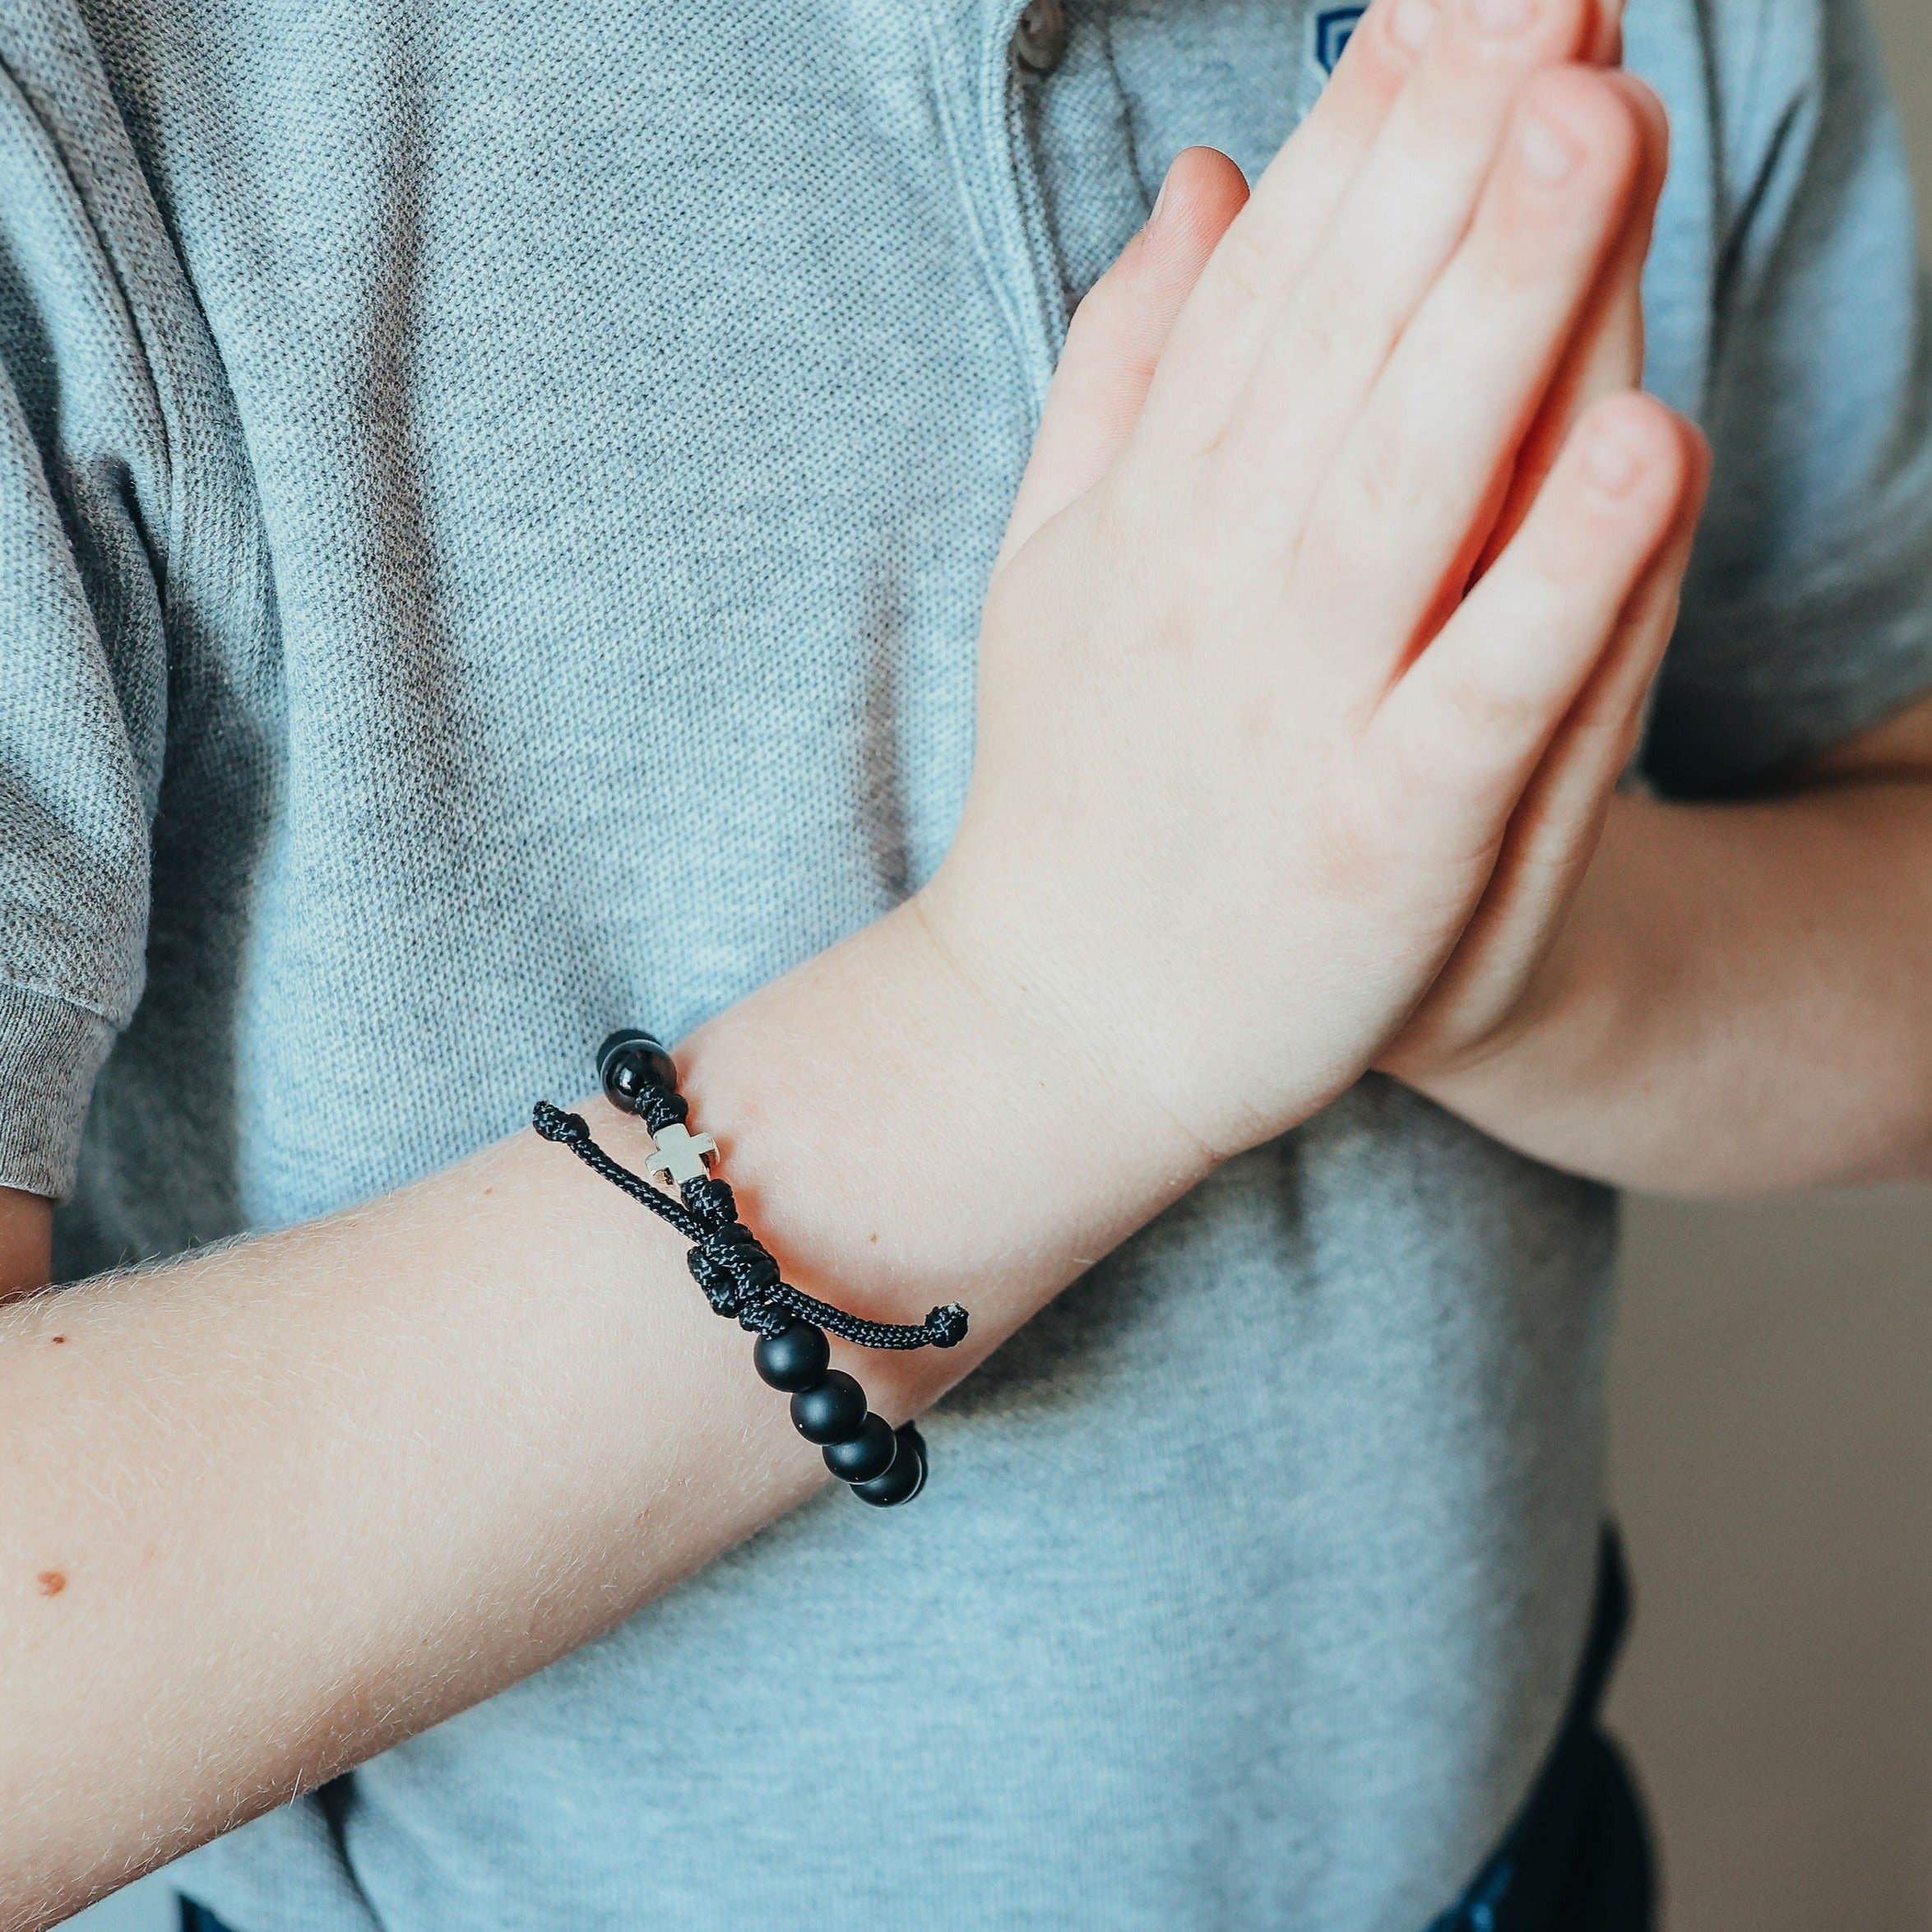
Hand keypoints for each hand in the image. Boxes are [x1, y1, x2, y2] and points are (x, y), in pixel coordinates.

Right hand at [917, 0, 1703, 1160]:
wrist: (1069, 1025)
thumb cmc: (1085, 786)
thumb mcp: (1065, 563)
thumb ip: (1125, 371)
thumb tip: (1198, 180)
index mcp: (1156, 508)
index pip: (1272, 283)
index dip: (1369, 124)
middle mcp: (1222, 587)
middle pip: (1349, 341)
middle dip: (1452, 148)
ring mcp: (1301, 711)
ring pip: (1414, 484)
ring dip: (1510, 304)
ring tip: (1595, 119)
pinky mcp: (1379, 839)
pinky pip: (1482, 691)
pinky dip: (1561, 578)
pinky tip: (1641, 443)